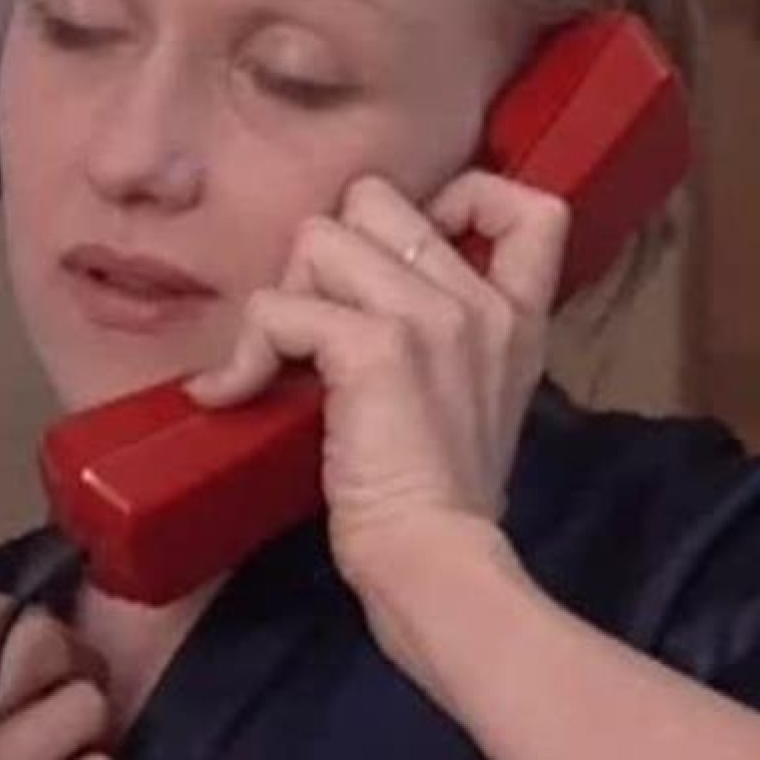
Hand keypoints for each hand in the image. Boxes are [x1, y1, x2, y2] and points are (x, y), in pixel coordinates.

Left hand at [185, 172, 567, 592]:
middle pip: (375, 200)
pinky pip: (280, 307)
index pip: (527, 204)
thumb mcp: (480, 398)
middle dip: (328, 254)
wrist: (436, 563)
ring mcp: (432, 317)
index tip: (406, 250)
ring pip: (319, 239)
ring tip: (285, 362)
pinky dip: (244, 353)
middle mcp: (479, 301)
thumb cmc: (445, 499)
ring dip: (285, 299)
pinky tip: (232, 393)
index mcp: (515, 314)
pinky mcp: (377, 347)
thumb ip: (453, 335)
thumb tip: (361, 296)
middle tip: (319, 326)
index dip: (458, 195)